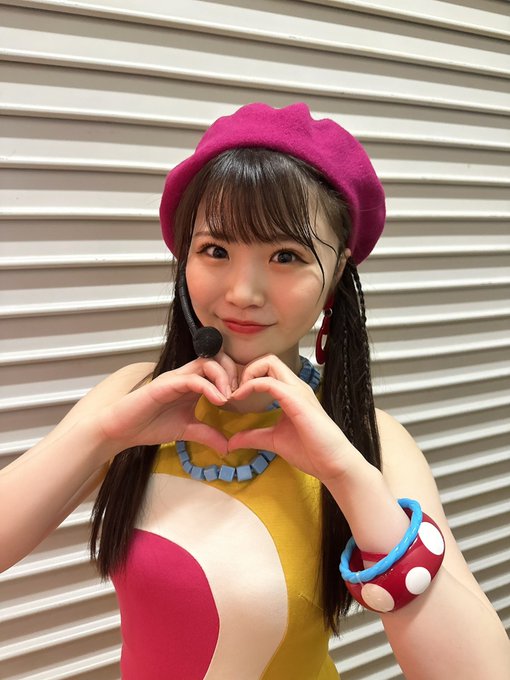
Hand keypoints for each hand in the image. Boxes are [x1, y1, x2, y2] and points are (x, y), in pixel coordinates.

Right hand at [96, 352, 237, 454]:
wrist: (122, 430)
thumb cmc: (150, 425)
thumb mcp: (187, 431)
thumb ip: (207, 434)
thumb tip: (228, 447)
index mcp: (192, 383)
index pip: (219, 366)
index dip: (234, 377)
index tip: (241, 397)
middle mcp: (185, 375)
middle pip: (216, 358)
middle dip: (232, 372)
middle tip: (238, 394)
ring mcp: (175, 378)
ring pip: (206, 363)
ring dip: (223, 378)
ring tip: (228, 398)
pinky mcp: (165, 385)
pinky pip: (192, 379)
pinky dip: (209, 387)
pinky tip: (218, 401)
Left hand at [226, 354, 361, 482]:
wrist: (332, 463)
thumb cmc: (310, 451)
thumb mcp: (273, 440)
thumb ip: (253, 437)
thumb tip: (231, 442)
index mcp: (292, 392)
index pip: (268, 368)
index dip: (248, 377)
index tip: (234, 396)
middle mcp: (295, 386)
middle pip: (269, 359)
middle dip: (247, 370)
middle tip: (235, 392)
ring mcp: (297, 391)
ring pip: (269, 362)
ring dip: (248, 374)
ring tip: (237, 394)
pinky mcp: (296, 400)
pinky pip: (269, 382)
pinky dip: (250, 386)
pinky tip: (240, 399)